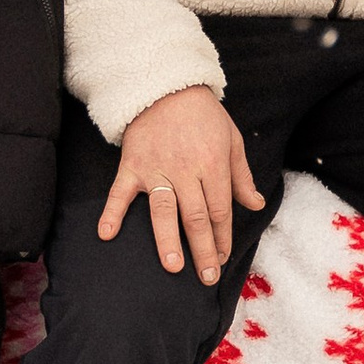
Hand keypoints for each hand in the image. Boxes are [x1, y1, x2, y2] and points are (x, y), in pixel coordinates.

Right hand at [98, 86, 265, 286]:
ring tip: (172, 266)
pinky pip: (120, 191)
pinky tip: (107, 234)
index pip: (220, 210)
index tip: (223, 259)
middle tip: (205, 277)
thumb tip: (256, 204)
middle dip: (202, 250)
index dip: (223, 237)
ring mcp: (156, 169)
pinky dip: (112, 212)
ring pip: (163, 210)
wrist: (167, 85)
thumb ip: (241, 176)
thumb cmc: (203, 115)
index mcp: (212, 164)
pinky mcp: (132, 165)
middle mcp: (185, 170)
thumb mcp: (232, 140)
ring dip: (167, 239)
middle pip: (196, 217)